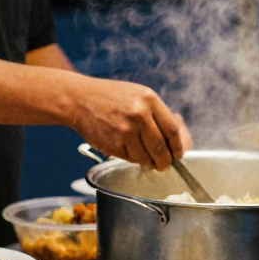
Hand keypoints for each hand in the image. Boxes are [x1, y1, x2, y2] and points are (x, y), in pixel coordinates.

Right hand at [73, 77, 191, 170]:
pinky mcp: (113, 144)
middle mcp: (139, 114)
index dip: (177, 146)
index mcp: (149, 100)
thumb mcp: (138, 95)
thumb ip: (156, 114)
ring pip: (146, 157)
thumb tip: (173, 140)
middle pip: (161, 148)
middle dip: (165, 161)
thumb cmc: (110, 97)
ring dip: (148, 162)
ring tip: (146, 159)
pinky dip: (133, 159)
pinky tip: (129, 150)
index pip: (172, 130)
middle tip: (164, 164)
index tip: (178, 154)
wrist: (80, 99)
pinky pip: (130, 158)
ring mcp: (126, 130)